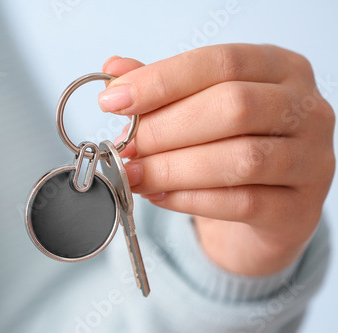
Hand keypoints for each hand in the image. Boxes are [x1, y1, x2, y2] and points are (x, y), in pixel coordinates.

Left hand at [98, 44, 334, 275]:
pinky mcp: (299, 208)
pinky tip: (158, 195)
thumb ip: (162, 89)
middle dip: (164, 129)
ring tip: (133, 174)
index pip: (220, 63)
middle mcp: (304, 109)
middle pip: (233, 107)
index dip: (162, 81)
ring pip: (240, 159)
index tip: (113, 100)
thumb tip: (113, 71)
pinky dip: (189, 199)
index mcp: (279, 68)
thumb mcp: (199, 107)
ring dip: (172, 168)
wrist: (268, 206)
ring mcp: (311, 160)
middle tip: (124, 147)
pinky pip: (242, 203)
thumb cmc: (230, 146)